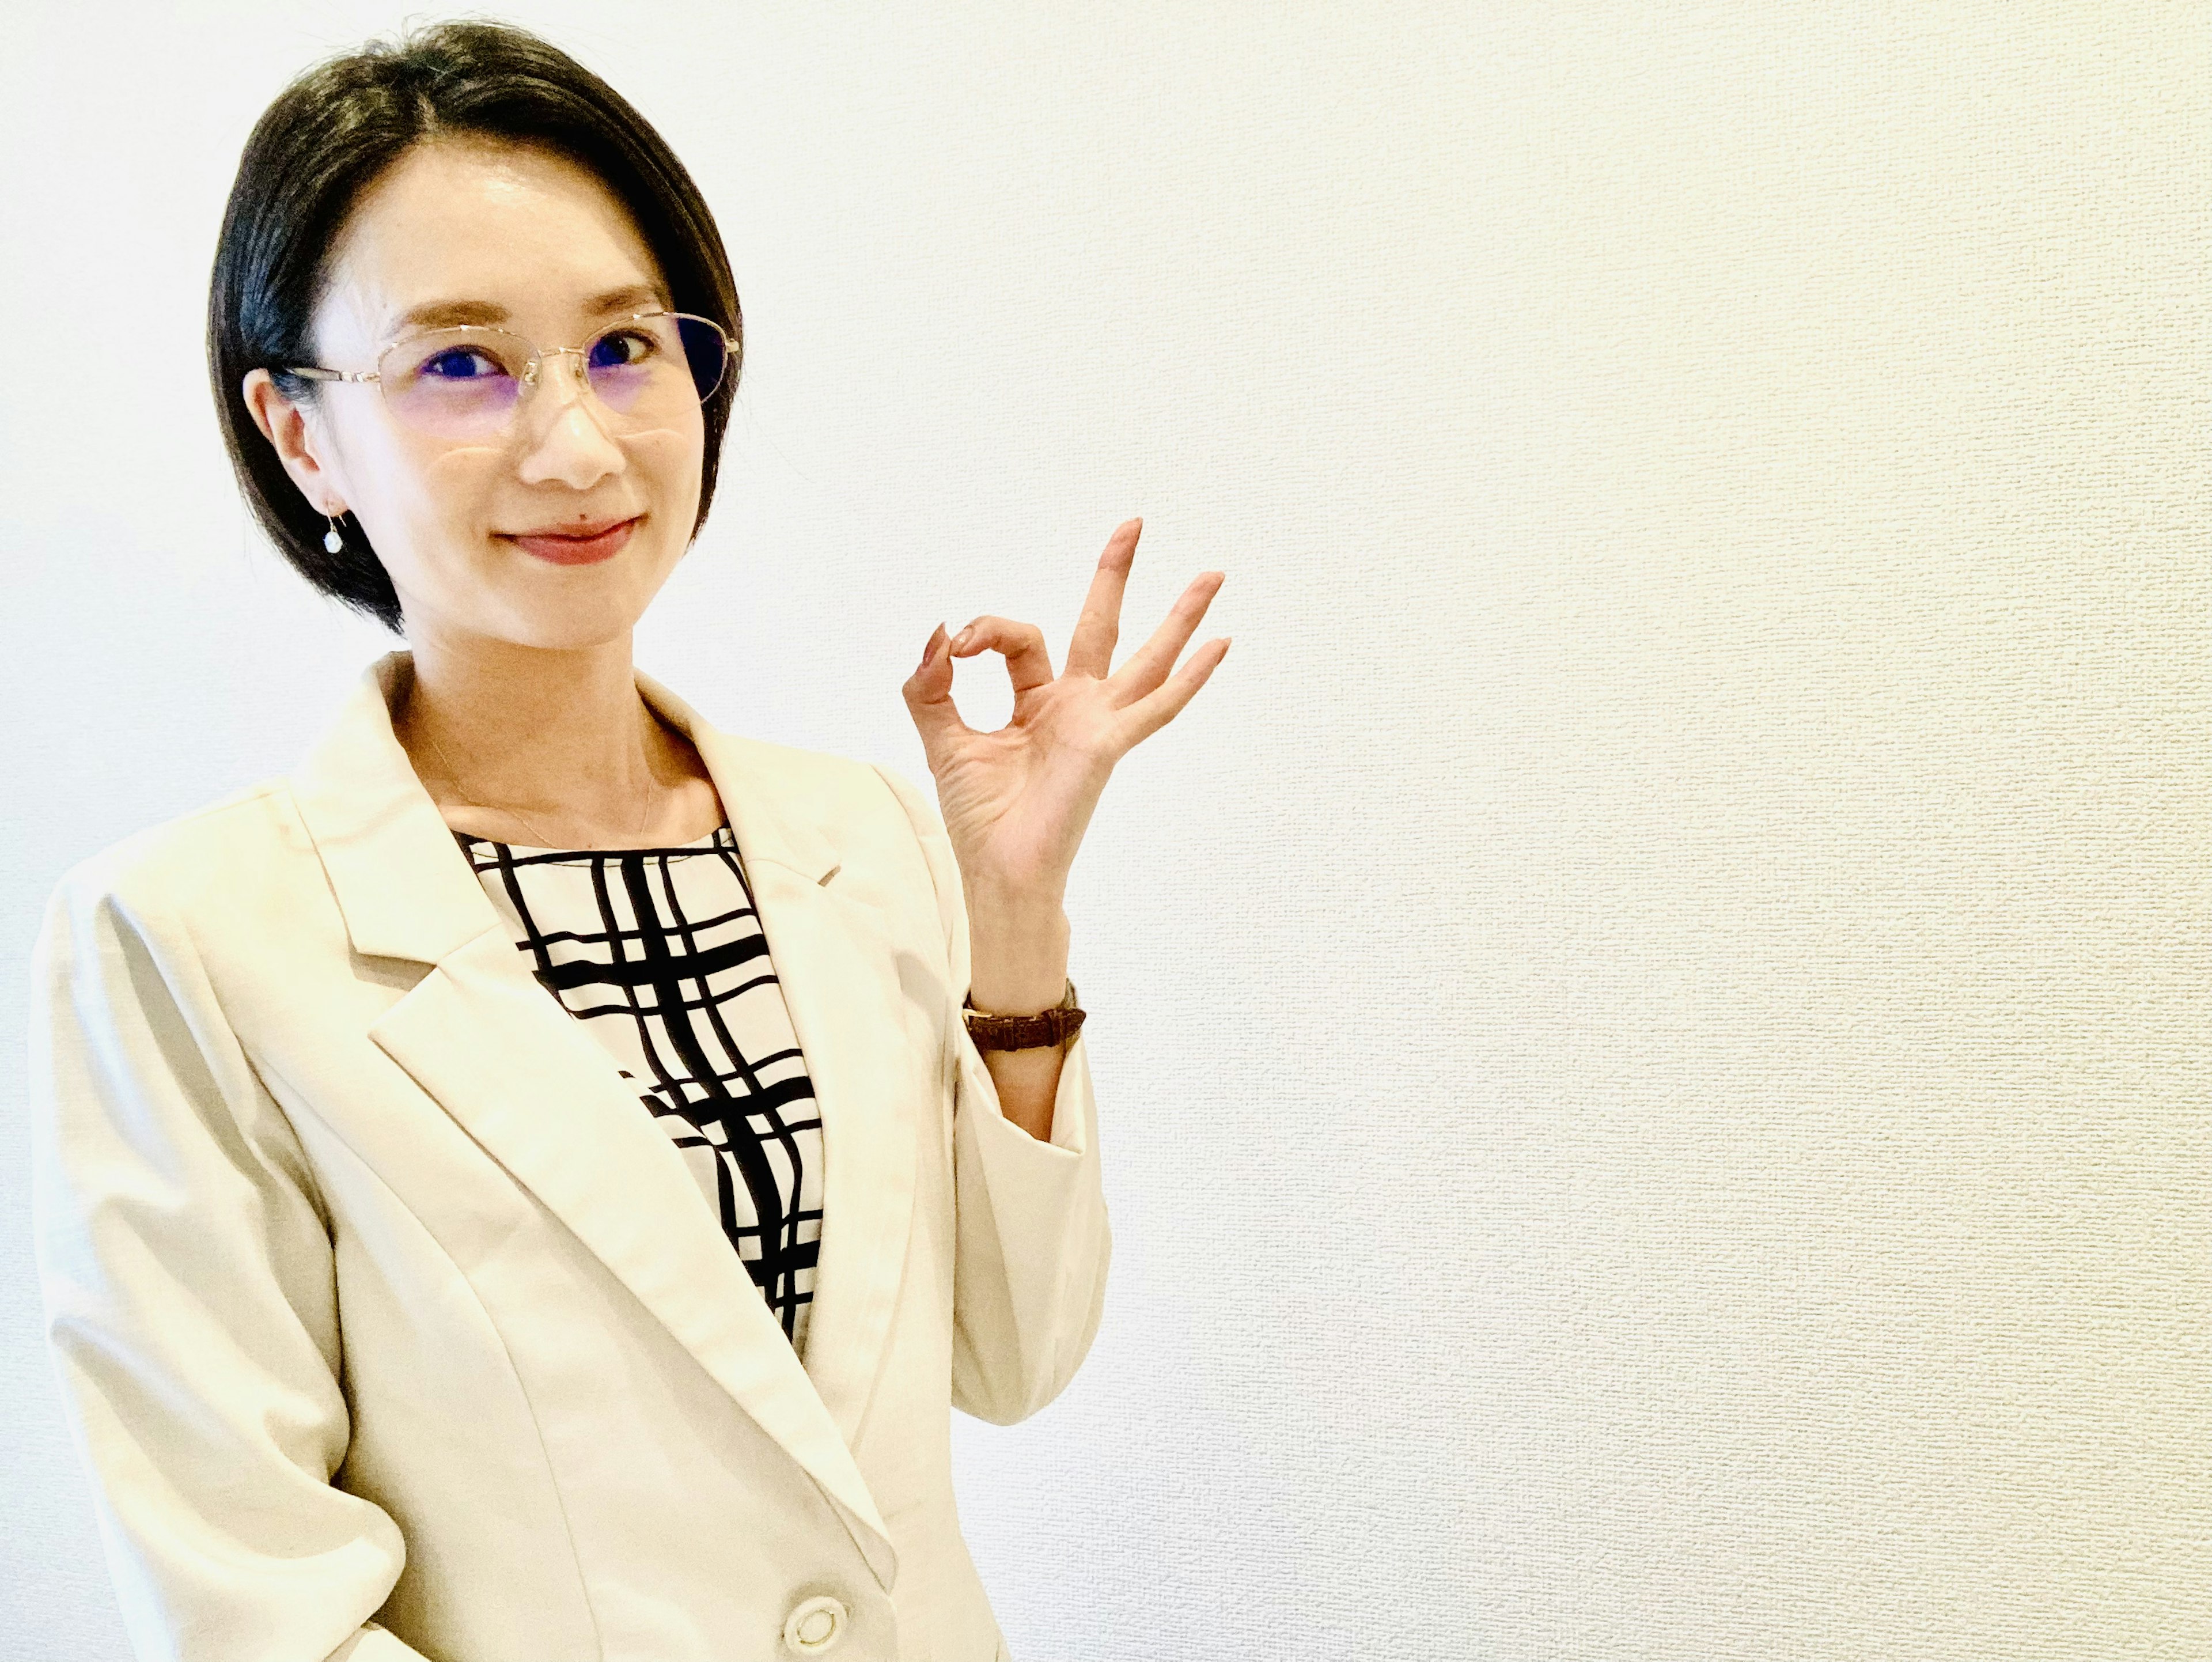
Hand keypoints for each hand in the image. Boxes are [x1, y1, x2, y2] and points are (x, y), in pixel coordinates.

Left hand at [900, 518, 1228, 906]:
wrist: (998, 870)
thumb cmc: (979, 817)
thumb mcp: (941, 737)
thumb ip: (929, 685)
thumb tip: (939, 634)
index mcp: (1038, 703)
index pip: (1019, 638)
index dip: (984, 630)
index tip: (953, 647)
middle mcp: (1075, 707)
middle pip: (1101, 625)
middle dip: (1114, 574)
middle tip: (1133, 523)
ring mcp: (1098, 724)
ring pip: (1145, 657)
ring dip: (1179, 616)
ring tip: (1213, 575)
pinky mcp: (1107, 744)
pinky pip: (1156, 706)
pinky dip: (1190, 678)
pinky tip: (1220, 647)